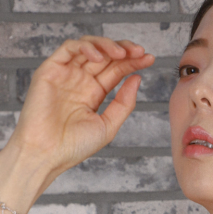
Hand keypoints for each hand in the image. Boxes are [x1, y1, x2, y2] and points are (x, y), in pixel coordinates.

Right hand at [7, 36, 154, 177]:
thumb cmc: (74, 146)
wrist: (48, 154)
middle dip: (125, 51)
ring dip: (108, 45)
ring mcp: (66, 74)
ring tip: (123, 53)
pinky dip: (85, 47)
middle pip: (106, 57)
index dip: (133, 63)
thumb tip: (137, 78)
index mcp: (94, 93)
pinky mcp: (51, 70)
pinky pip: (69, 49)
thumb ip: (124, 103)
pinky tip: (100, 56)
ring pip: (89, 47)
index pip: (116, 71)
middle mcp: (80, 81)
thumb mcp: (108, 125)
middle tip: (141, 52)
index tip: (150, 60)